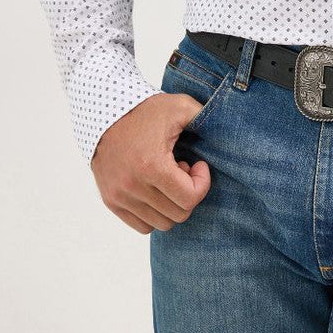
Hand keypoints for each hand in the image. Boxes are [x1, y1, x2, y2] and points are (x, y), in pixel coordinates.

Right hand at [90, 92, 212, 233]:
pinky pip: (142, 226)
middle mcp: (133, 186)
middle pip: (178, 214)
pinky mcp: (111, 201)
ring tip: (167, 178)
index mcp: (152, 166)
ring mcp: (120, 196)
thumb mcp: (180, 106)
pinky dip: (154, 213)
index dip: (202, 183)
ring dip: (171, 204)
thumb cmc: (145, 110)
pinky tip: (154, 188)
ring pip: (161, 224)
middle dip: (188, 193)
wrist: (103, 112)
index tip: (198, 165)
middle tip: (182, 169)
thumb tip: (228, 128)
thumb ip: (205, 117)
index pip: (189, 199)